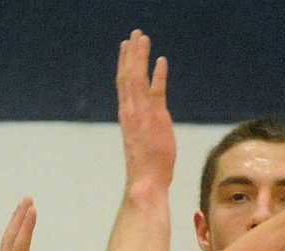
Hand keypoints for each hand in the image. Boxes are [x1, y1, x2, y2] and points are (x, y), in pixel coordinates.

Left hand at [0, 198, 49, 250]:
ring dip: (14, 226)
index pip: (21, 248)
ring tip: (22, 211)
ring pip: (6, 244)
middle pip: (11, 239)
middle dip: (19, 218)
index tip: (32, 209)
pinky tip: (15, 238)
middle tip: (26, 199)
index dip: (27, 228)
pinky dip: (12, 238)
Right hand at [116, 30, 175, 188]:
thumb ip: (144, 125)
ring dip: (141, 56)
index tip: (126, 46)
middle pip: (128, 74)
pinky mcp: (156, 119)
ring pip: (138, 78)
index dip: (125, 63)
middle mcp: (131, 111)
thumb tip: (149, 120)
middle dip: (132, 52)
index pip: (123, 83)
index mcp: (126, 115)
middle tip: (135, 34)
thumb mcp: (143, 140)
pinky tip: (161, 60)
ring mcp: (142, 114)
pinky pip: (156, 90)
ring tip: (143, 38)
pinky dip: (158, 74)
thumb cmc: (146, 168)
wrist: (146, 182)